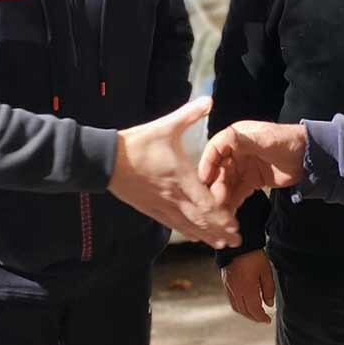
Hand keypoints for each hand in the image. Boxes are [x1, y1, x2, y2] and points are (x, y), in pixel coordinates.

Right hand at [111, 97, 240, 249]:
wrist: (107, 160)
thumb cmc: (137, 144)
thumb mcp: (165, 126)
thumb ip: (189, 115)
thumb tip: (209, 99)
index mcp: (180, 177)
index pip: (205, 204)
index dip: (221, 217)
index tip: (235, 224)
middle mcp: (173, 196)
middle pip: (200, 220)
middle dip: (220, 231)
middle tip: (236, 240)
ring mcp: (161, 205)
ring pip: (187, 226)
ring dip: (206, 236)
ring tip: (222, 245)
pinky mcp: (151, 209)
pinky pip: (173, 225)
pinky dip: (187, 232)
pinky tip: (197, 238)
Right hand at [198, 120, 306, 211]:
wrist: (309, 157)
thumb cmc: (286, 142)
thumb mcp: (263, 138)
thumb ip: (242, 139)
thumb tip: (224, 138)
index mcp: (235, 137)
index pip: (214, 150)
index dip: (207, 164)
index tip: (203, 179)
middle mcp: (235, 152)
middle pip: (219, 170)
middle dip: (216, 185)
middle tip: (216, 201)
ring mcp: (242, 168)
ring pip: (226, 184)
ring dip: (222, 197)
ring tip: (222, 212)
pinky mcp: (250, 182)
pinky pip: (237, 193)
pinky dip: (232, 203)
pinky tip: (229, 215)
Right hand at [221, 249, 275, 323]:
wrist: (238, 244)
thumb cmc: (254, 256)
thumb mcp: (266, 271)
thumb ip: (268, 289)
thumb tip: (269, 304)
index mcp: (247, 288)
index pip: (254, 310)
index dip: (261, 318)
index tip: (267, 320)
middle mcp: (236, 290)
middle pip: (244, 311)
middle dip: (254, 317)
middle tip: (262, 319)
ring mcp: (229, 287)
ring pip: (236, 307)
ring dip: (246, 313)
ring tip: (254, 313)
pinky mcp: (225, 283)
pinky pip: (232, 300)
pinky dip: (239, 306)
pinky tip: (245, 303)